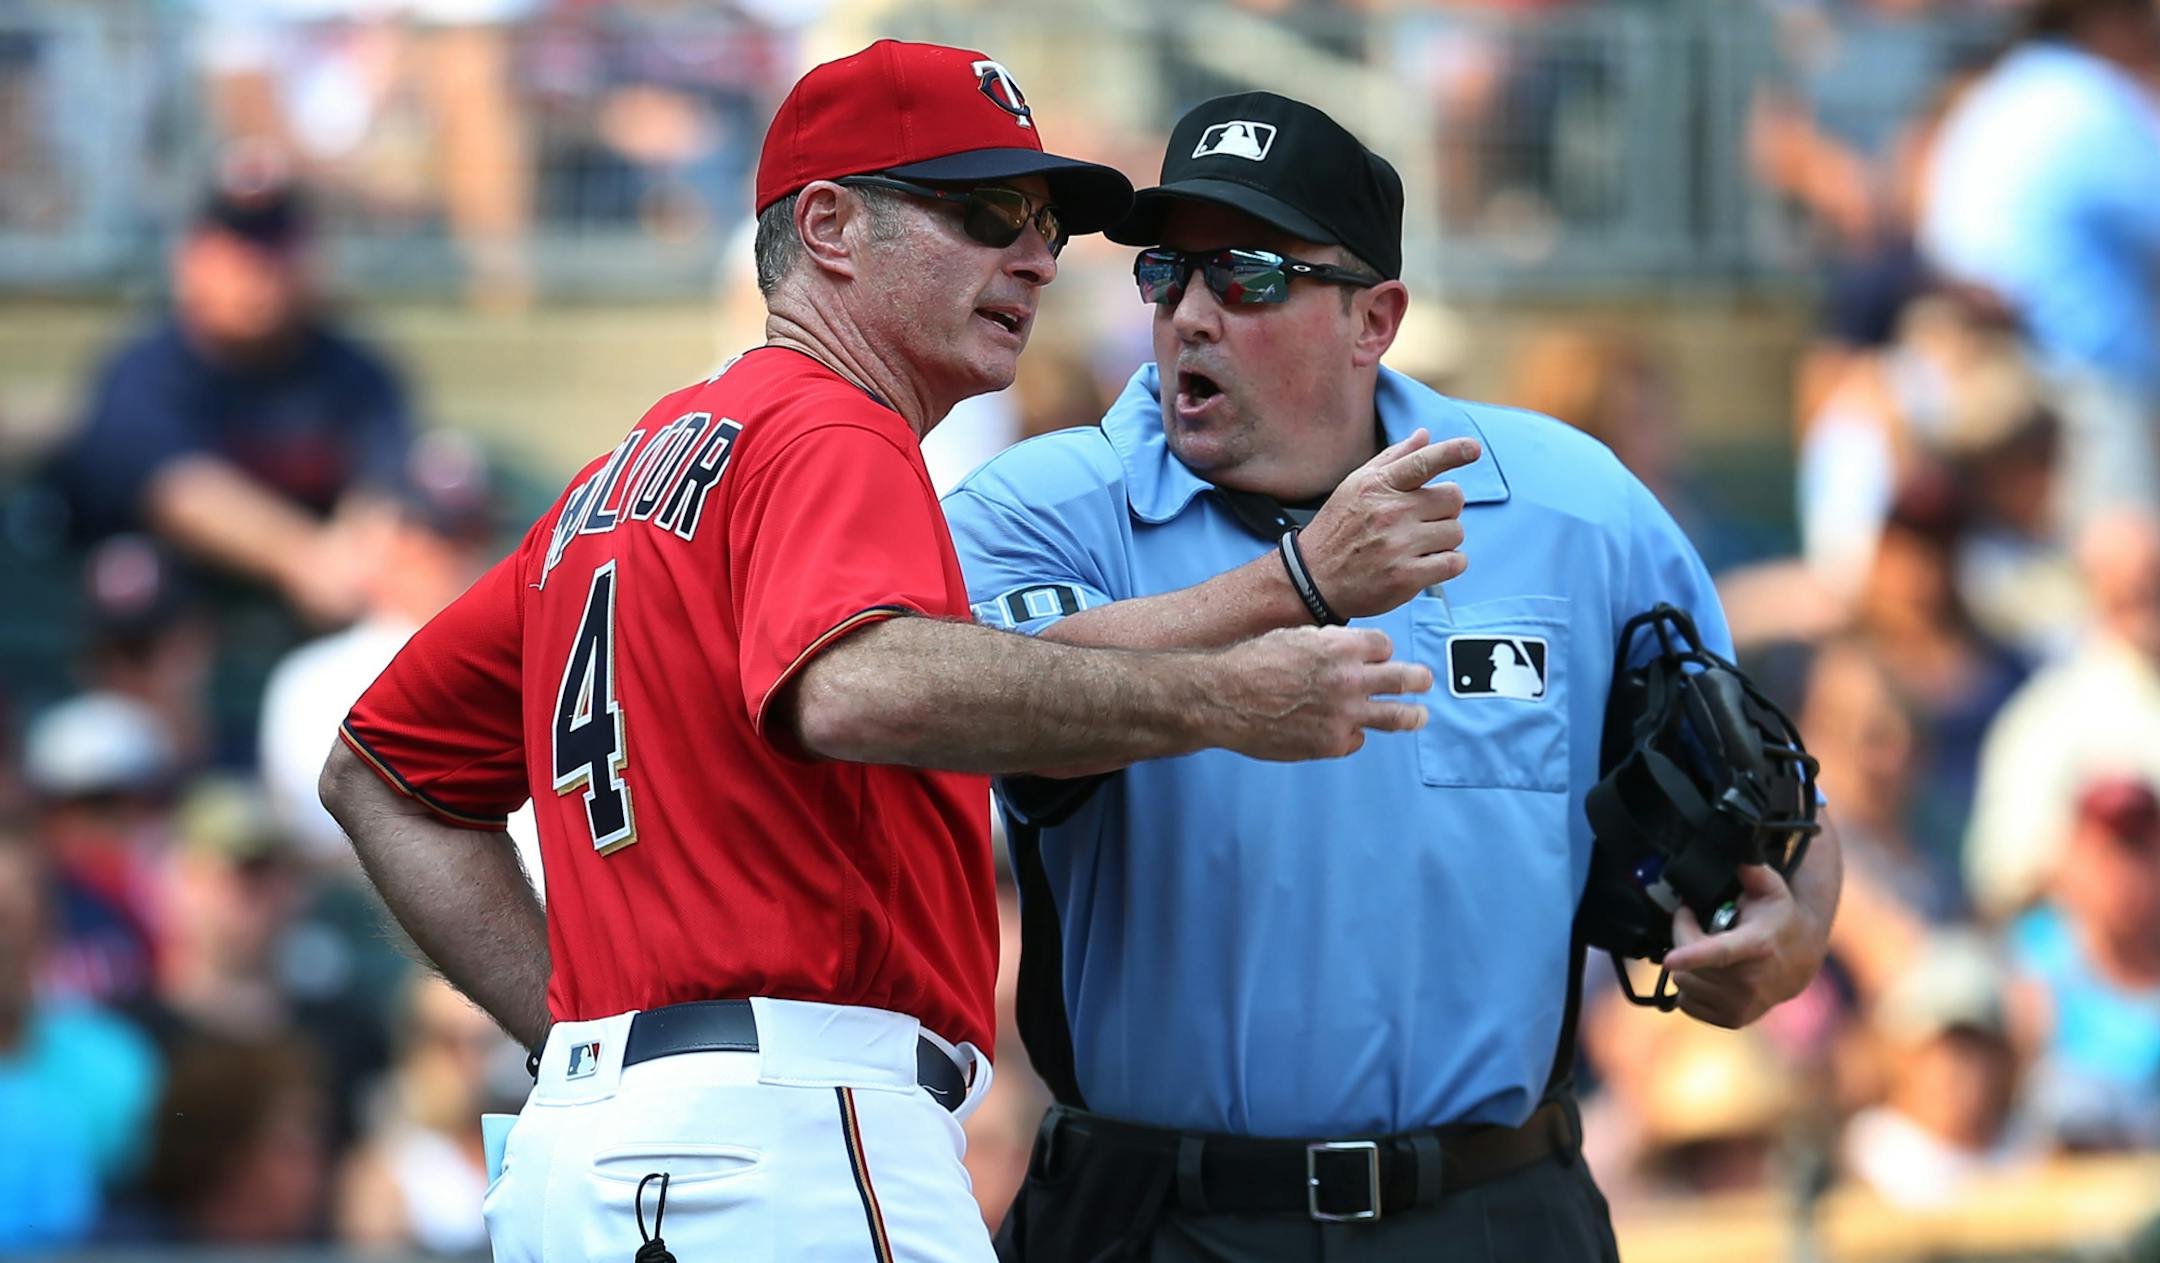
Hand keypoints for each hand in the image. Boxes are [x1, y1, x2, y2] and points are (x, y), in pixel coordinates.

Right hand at [1210, 625, 1430, 760]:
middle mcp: (1351, 679)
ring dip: (1412, 715)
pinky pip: (1357, 740)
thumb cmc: (1253, 663)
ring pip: (1397, 716)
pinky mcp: (1333, 743)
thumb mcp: (1296, 637)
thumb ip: (1330, 645)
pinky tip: (1339, 732)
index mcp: (1342, 646)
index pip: (1384, 646)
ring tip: (1419, 716)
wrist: (1224, 698)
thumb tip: (1350, 654)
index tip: (1380, 657)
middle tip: (1424, 681)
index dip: (1381, 652)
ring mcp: (1345, 714)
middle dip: (1418, 679)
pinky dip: (1351, 735)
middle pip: (1404, 678)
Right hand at [1296, 429, 1480, 618]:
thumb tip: (1425, 434)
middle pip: (1453, 498)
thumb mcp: (1356, 484)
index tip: (1473, 449)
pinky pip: (1455, 562)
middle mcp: (1390, 512)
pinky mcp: (1406, 577)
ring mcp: (1399, 545)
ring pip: (1456, 532)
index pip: (1423, 462)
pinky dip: (1449, 563)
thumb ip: (1393, 458)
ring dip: (1444, 539)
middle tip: (1425, 519)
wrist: (1312, 579)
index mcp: (1378, 485)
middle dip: (1446, 508)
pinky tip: (1428, 564)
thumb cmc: (1338, 528)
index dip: (1453, 453)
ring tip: (1418, 545)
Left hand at [1660, 864, 1830, 1028]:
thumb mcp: (1772, 889)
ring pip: (1684, 982)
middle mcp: (1750, 982)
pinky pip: (1687, 1002)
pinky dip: (1691, 985)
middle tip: (1694, 920)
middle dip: (1684, 937)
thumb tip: (1741, 859)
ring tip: (1705, 945)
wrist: (1801, 963)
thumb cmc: (1780, 921)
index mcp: (1756, 947)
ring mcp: (1741, 1005)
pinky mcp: (1732, 1020)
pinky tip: (1709, 972)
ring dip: (1685, 963)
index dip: (1692, 954)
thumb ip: (1755, 871)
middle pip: (1688, 963)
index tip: (1669, 959)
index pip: (1719, 952)